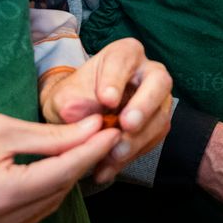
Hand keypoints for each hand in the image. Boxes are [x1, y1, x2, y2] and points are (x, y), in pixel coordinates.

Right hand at [0, 114, 120, 222]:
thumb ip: (50, 137)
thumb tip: (95, 130)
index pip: (63, 173)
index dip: (93, 151)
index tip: (115, 130)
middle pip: (57, 193)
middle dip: (80, 164)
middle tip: (99, 136)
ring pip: (45, 209)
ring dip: (63, 182)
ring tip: (77, 152)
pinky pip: (26, 220)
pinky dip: (40, 197)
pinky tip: (47, 175)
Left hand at [39, 38, 174, 184]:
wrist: (78, 118)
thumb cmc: (73, 99)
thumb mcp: (63, 97)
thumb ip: (71, 102)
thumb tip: (81, 113)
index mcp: (124, 54)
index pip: (124, 62)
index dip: (116, 81)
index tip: (105, 100)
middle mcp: (148, 72)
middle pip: (158, 83)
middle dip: (144, 105)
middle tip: (127, 125)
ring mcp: (157, 99)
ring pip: (159, 116)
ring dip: (137, 139)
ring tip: (112, 156)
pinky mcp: (157, 124)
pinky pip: (153, 140)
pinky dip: (131, 156)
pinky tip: (109, 168)